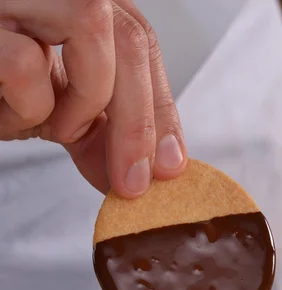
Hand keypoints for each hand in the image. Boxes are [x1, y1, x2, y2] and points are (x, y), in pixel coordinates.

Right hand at [0, 0, 186, 196]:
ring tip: (51, 125)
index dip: (161, 107)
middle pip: (129, 33)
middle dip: (141, 121)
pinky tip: (9, 112)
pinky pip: (26, 61)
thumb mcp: (59, 112)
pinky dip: (30, 106)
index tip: (168, 167)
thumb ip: (104, 132)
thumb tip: (153, 174)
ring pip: (89, 23)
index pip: (140, 39)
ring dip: (83, 102)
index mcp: (73, 5)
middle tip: (134, 182)